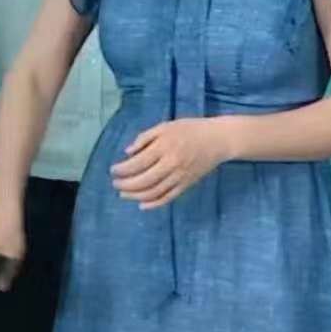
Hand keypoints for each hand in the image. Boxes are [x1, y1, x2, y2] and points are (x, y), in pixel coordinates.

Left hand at [111, 118, 226, 208]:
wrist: (218, 140)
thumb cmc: (190, 129)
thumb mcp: (165, 126)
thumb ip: (145, 138)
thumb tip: (127, 152)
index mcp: (164, 147)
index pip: (138, 163)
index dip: (122, 169)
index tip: (113, 171)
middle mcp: (171, 164)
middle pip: (143, 181)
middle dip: (126, 184)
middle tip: (115, 183)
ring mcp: (180, 177)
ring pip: (154, 192)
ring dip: (136, 196)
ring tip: (123, 194)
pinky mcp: (187, 184)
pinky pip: (168, 197)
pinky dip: (154, 203)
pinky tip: (142, 204)